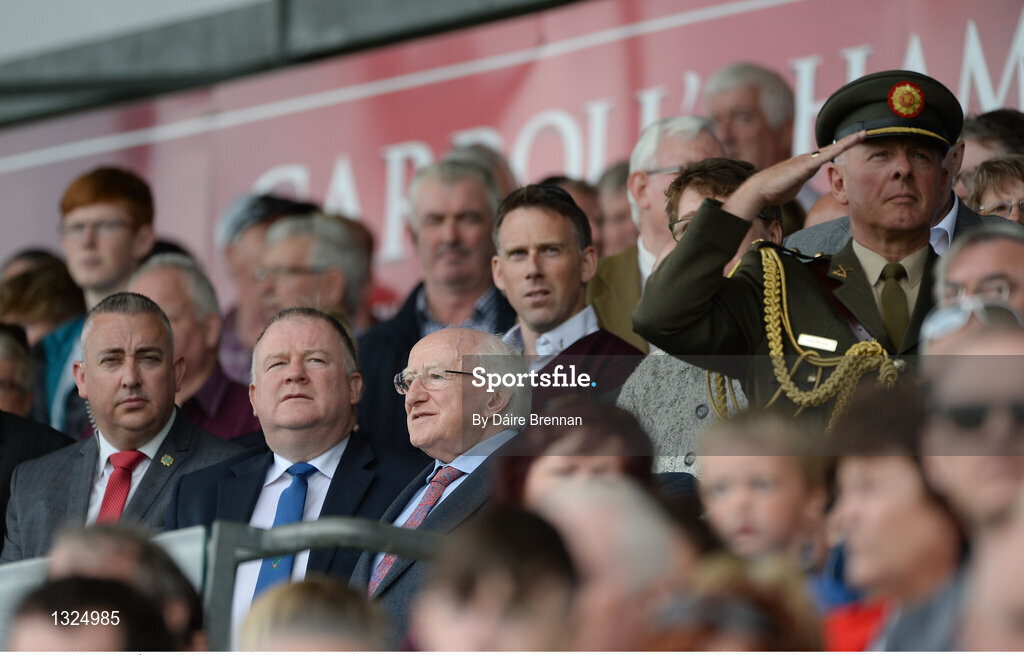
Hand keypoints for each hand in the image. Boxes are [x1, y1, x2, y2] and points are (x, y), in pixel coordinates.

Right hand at [722, 130, 866, 220]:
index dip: (841, 148)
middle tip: (866, 132)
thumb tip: (806, 178)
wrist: (760, 189)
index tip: (854, 143)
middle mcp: (808, 159)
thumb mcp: (793, 186)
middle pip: (833, 148)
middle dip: (849, 140)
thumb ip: (802, 180)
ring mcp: (807, 160)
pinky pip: (826, 155)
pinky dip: (839, 148)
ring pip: (832, 149)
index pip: (828, 155)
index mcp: (806, 165)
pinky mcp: (806, 166)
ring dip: (848, 141)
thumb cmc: (774, 190)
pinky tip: (849, 143)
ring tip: (863, 134)